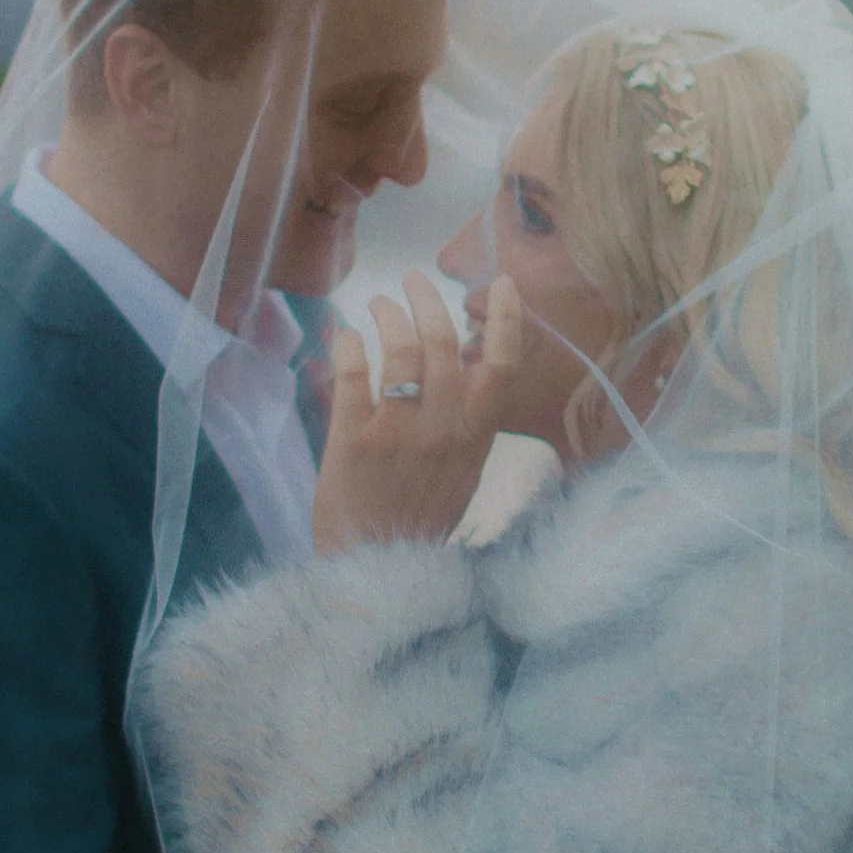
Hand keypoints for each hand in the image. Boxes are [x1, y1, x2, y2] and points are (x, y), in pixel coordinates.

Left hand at [313, 272, 522, 552]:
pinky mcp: (352, 442)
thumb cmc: (418, 520)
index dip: (506, 320)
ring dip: (389, 316)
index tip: (500, 282)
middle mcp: (442, 432)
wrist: (376, 572)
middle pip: (443, 345)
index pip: (500, 367)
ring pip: (400, 353)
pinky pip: (353, 377)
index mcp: (475, 439)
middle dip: (428, 301)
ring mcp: (398, 436)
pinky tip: (346, 334)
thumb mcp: (462, 473)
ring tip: (380, 304)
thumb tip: (471, 364)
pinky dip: (350, 345)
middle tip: (413, 281)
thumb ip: (469, 422)